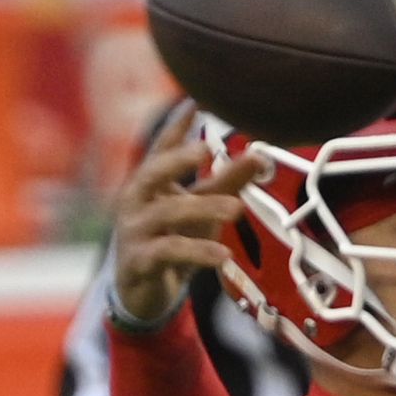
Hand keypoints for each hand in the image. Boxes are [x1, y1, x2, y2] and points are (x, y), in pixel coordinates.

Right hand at [105, 124, 267, 329]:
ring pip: (166, 214)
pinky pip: (168, 253)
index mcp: (151, 183)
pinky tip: (223, 256)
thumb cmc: (173, 240)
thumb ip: (229, 182)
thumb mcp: (204, 210)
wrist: (144, 292)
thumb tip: (260, 154)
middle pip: (152, 173)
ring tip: (237, 209)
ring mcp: (135, 230)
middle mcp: (137, 201)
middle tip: (206, 150)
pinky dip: (197, 252)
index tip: (193, 102)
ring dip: (202, 209)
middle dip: (176, 159)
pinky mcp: (140, 261)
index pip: (161, 149)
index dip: (176, 127)